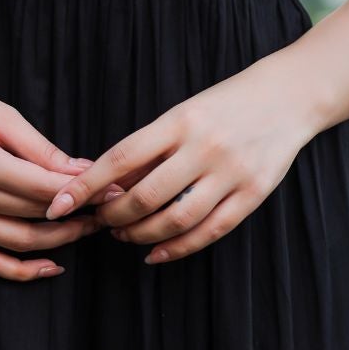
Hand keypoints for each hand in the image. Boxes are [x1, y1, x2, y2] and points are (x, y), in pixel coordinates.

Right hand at [0, 66, 101, 280]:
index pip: (42, 187)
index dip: (82, 190)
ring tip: (88, 229)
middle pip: (34, 216)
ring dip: (58, 241)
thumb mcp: (1, 115)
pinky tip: (50, 266)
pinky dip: (19, 270)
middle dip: (78, 214)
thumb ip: (41, 149)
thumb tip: (83, 170)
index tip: (111, 188)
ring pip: (18, 242)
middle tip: (108, 208)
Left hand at [41, 55, 319, 263]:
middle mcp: (204, 147)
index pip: (121, 158)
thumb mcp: (185, 112)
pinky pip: (210, 231)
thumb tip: (108, 181)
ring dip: (142, 235)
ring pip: (175, 219)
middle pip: (145, 195)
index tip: (60, 204)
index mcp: (180, 120)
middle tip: (100, 221)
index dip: (87, 185)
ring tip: (124, 235)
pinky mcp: (253, 194)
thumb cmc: (227, 102)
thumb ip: (153, 145)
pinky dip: (178, 248)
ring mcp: (231, 173)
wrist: (288, 96)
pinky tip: (156, 253)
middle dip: (113, 215)